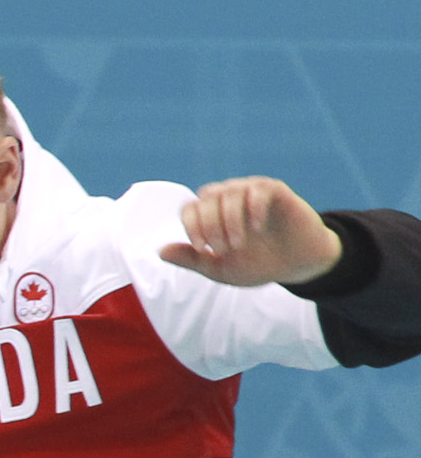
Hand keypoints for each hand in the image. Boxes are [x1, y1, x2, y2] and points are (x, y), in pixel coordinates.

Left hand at [160, 177, 342, 286]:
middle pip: (206, 198)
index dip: (191, 227)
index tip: (203, 250)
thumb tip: (160, 251)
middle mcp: (228, 198)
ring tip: (238, 244)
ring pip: (228, 193)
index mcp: (212, 214)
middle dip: (210, 226)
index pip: (190, 209)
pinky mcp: (274, 191)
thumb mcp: (219, 268)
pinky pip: (257, 189)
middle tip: (223, 249)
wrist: (297, 263)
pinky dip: (252, 208)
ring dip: (229, 220)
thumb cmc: (257, 264)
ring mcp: (251, 191)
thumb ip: (192, 259)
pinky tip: (256, 228)